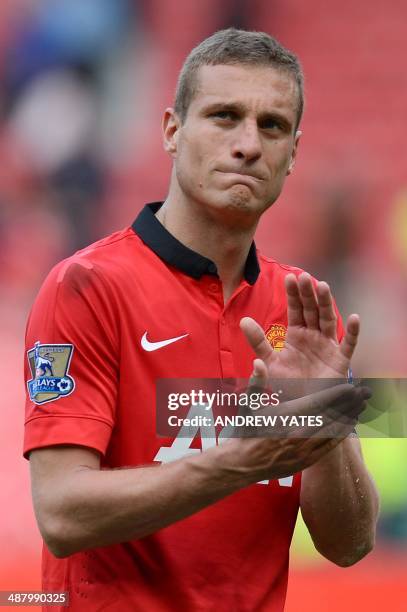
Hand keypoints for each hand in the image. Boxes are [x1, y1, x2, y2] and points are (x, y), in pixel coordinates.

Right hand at [221, 383, 370, 482]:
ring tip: (361, 406)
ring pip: (332, 431)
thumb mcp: (249, 404)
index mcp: (286, 417)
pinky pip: (328, 446)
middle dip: (349, 403)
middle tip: (364, 393)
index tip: (349, 386)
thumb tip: (259, 361)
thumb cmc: (246, 430)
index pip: (317, 403)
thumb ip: (257, 382)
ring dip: (348, 418)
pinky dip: (340, 435)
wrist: (242, 463)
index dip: (336, 395)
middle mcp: (298, 433)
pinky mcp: (306, 461)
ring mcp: (304, 449)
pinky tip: (349, 426)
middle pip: (330, 415)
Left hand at [240, 272, 358, 379]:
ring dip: (326, 304)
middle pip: (312, 310)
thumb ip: (258, 341)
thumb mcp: (270, 361)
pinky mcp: (340, 361)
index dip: (293, 294)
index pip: (295, 309)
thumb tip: (243, 321)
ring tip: (323, 286)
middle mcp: (313, 336)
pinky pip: (349, 345)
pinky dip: (353, 333)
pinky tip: (354, 318)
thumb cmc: (287, 383)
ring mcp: (328, 346)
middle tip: (304, 276)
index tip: (289, 278)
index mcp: (297, 334)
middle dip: (308, 294)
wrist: (302, 407)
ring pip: (328, 321)